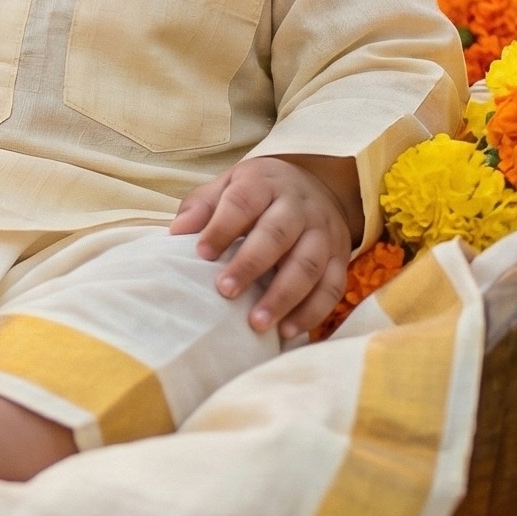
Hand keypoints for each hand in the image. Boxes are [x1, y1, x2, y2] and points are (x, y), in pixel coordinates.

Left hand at [169, 155, 362, 339]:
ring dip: (283, 297)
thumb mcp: (227, 186)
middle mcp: (298, 206)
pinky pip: (332, 287)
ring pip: (307, 265)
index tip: (201, 253)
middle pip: (277, 235)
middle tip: (226, 291)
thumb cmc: (258, 193)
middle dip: (251, 265)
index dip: (222, 227)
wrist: (313, 185)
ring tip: (256, 323)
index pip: (243, 203)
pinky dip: (311, 312)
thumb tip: (177, 232)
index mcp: (264, 184)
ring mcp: (323, 232)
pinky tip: (288, 331)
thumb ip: (202, 207)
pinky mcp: (340, 257)